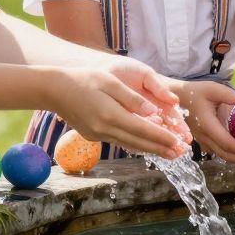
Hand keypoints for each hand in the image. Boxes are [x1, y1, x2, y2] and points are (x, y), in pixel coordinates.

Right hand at [49, 63, 189, 158]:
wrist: (55, 90)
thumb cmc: (84, 79)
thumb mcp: (110, 82)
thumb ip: (132, 99)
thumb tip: (153, 112)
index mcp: (110, 115)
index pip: (143, 130)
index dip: (163, 138)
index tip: (178, 143)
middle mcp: (104, 129)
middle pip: (138, 142)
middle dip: (161, 149)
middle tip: (180, 154)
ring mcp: (97, 135)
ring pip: (129, 144)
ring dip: (150, 150)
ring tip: (168, 154)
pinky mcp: (93, 135)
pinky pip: (119, 141)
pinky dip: (135, 144)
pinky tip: (145, 145)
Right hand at [178, 80, 234, 164]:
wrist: (176, 97)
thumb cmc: (194, 91)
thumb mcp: (212, 88)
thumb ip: (229, 94)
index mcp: (207, 125)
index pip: (227, 143)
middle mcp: (203, 136)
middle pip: (226, 155)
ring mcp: (201, 140)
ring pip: (221, 155)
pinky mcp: (202, 140)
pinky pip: (218, 151)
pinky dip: (231, 155)